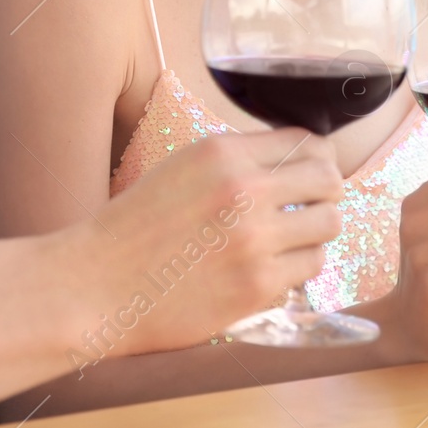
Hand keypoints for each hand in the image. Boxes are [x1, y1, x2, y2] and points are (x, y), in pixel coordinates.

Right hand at [71, 127, 343, 357]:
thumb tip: (293, 162)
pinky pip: (311, 267)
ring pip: (329, 225)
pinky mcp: (258, 286)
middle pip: (329, 180)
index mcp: (223, 153)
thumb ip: (237, 159)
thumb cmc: (136, 227)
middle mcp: (244, 190)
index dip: (316, 157)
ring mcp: (255, 240)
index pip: (306, 142)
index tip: (312, 171)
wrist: (98, 285)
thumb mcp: (182, 168)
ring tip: (292, 238)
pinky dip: (298, 266)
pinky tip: (273, 266)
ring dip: (315, 231)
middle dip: (325, 191)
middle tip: (311, 204)